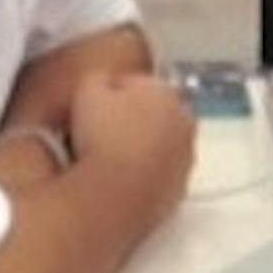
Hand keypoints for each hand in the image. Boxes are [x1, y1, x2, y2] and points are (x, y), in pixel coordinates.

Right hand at [67, 70, 195, 224]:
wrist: (116, 193)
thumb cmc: (101, 135)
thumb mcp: (86, 90)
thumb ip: (98, 79)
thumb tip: (105, 84)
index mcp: (164, 92)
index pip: (134, 83)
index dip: (108, 93)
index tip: (91, 107)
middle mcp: (184, 122)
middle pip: (152, 113)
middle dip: (131, 118)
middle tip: (100, 131)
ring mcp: (186, 157)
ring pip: (159, 145)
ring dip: (140, 147)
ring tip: (109, 158)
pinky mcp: (181, 188)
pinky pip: (159, 174)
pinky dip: (145, 174)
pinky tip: (122, 179)